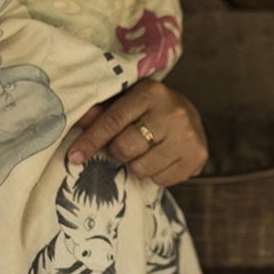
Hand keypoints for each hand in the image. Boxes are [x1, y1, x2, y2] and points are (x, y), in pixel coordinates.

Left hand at [68, 80, 207, 185]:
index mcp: (150, 93)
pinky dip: (156, 174)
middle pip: (125, 148)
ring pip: (142, 168)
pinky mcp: (198, 156)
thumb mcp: (127, 102)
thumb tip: (77, 121)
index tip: (75, 156)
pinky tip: (162, 158)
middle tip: (125, 146)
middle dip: (118, 151)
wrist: (190, 116)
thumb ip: (102, 112)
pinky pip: (161, 180)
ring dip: (137, 165)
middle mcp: (172, 112)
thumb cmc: (149, 109)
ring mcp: (187, 136)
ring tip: (147, 151)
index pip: (113, 120)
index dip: (91, 140)